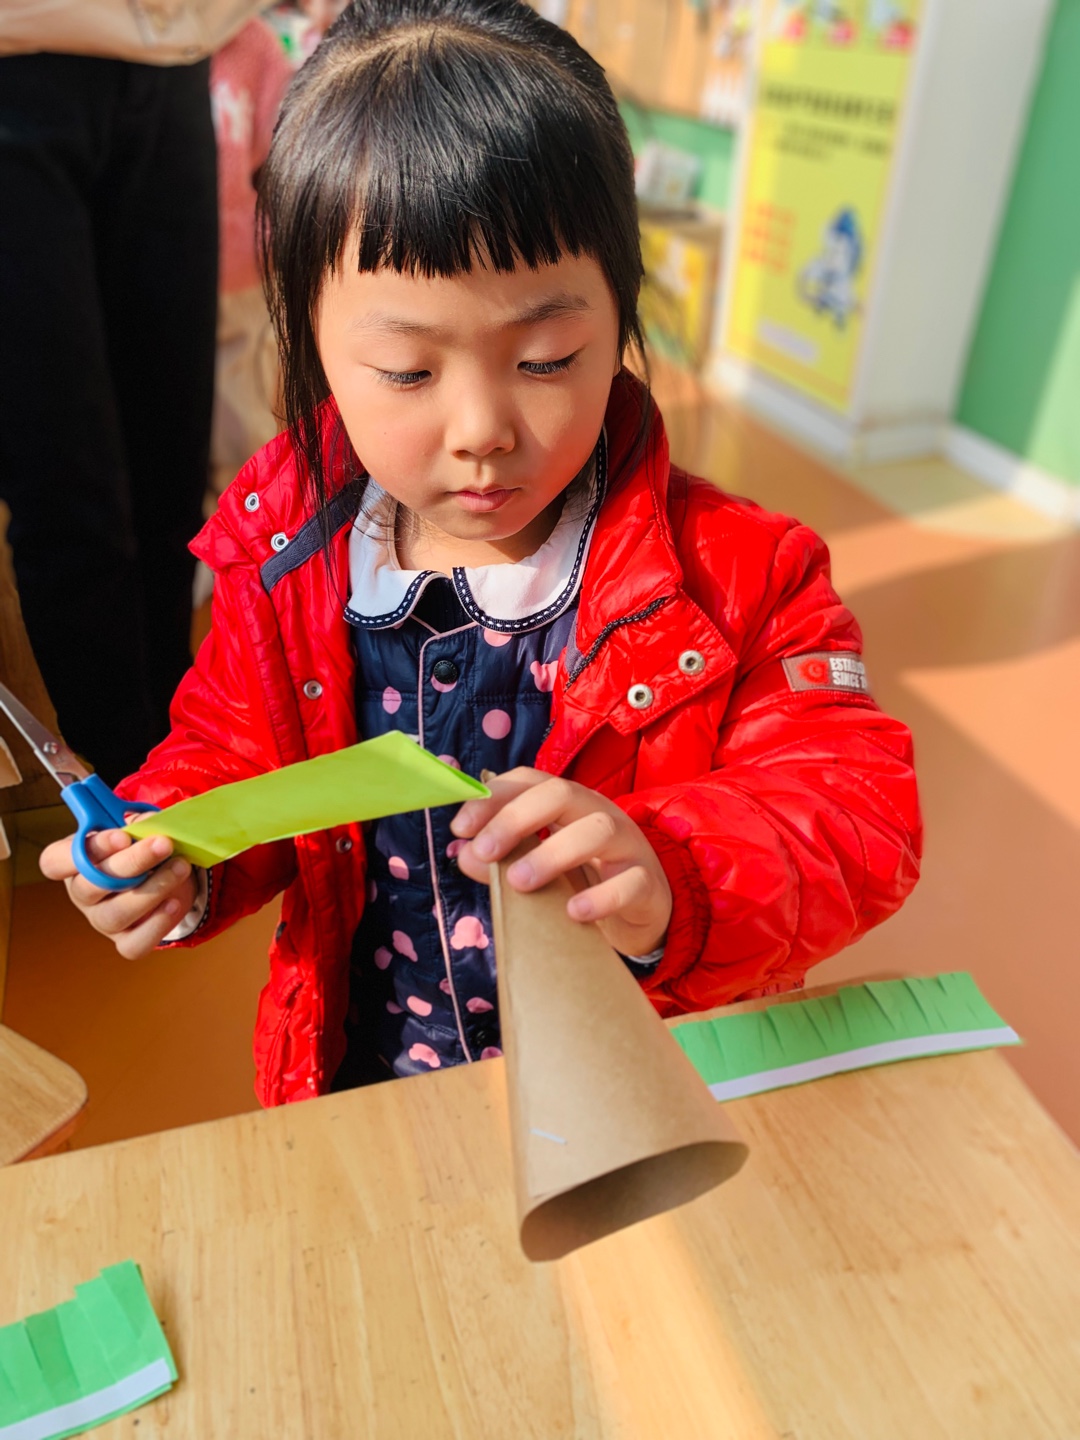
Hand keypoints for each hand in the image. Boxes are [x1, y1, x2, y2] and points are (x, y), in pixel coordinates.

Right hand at [40, 831, 196, 959]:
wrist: (164, 876)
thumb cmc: (139, 847)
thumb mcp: (136, 829)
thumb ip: (137, 824)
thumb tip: (151, 824)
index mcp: (72, 861)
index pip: (54, 861)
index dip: (86, 850)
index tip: (122, 837)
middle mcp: (81, 894)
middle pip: (90, 886)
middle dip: (131, 863)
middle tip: (163, 844)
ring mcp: (101, 921)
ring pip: (115, 915)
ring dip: (151, 890)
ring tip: (180, 867)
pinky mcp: (124, 941)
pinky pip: (133, 944)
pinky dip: (156, 925)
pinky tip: (174, 903)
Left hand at [452, 768, 670, 957]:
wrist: (640, 912)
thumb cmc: (583, 880)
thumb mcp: (537, 868)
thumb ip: (502, 860)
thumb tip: (465, 855)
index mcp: (567, 804)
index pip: (529, 781)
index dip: (493, 797)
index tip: (461, 826)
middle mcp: (598, 813)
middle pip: (562, 792)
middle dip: (516, 817)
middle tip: (486, 851)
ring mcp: (628, 845)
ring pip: (598, 829)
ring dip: (552, 853)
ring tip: (519, 883)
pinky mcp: (647, 883)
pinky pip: (630, 883)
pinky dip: (601, 896)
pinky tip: (573, 912)